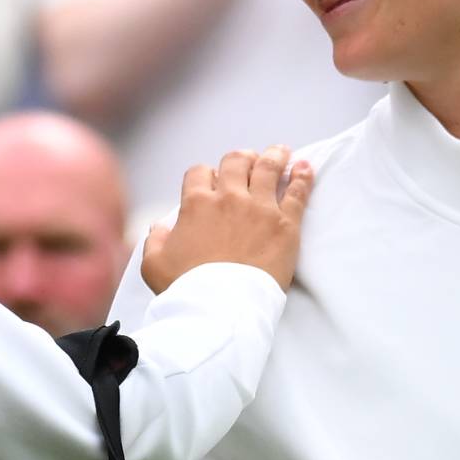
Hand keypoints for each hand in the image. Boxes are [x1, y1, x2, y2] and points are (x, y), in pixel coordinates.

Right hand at [143, 145, 312, 291]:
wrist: (222, 308)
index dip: (205, 176)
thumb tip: (159, 226)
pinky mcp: (286, 224)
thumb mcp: (154, 265)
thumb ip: (155, 240)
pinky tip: (305, 167)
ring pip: (268, 167)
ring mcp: (260, 208)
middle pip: (236, 161)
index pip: (200, 172)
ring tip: (280, 151)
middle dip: (241, 158)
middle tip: (249, 160)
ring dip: (274, 156)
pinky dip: (302, 176)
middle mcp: (229, 198)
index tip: (211, 183)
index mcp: (196, 204)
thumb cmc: (186, 289)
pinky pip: (297, 192)